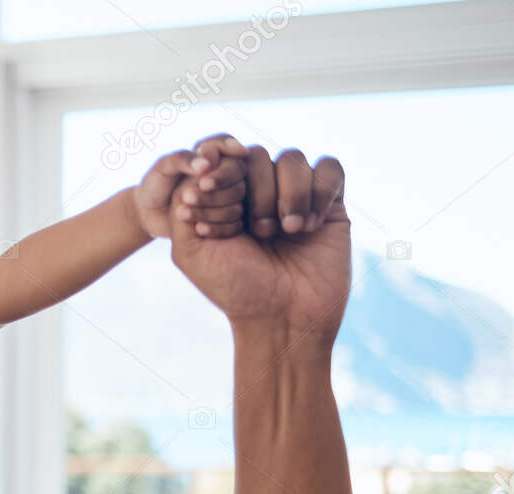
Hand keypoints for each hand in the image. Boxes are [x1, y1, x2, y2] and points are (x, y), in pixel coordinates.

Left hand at [133, 134, 249, 239]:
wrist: (148, 214)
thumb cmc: (154, 185)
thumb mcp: (162, 168)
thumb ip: (182, 160)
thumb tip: (207, 164)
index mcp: (209, 154)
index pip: (227, 145)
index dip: (225, 152)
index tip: (210, 167)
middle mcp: (223, 172)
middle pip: (239, 170)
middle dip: (218, 181)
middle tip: (191, 193)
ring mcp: (228, 194)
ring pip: (239, 195)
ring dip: (213, 205)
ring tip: (183, 211)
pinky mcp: (227, 216)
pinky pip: (236, 220)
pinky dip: (219, 225)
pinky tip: (198, 229)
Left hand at [168, 144, 348, 336]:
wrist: (282, 318)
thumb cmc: (234, 288)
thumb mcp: (190, 251)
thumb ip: (182, 206)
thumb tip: (197, 165)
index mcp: (227, 201)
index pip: (223, 161)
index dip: (219, 173)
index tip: (210, 192)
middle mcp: (261, 195)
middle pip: (257, 156)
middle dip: (254, 191)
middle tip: (257, 232)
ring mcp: (296, 197)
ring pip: (292, 159)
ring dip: (286, 194)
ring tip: (285, 232)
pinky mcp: (331, 204)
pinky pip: (330, 169)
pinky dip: (319, 192)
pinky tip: (309, 227)